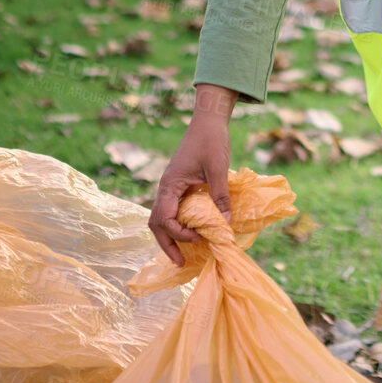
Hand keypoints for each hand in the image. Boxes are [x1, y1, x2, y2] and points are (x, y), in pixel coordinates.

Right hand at [149, 83, 236, 265]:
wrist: (208, 120)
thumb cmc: (212, 141)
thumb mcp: (218, 169)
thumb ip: (220, 195)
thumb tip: (225, 223)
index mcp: (170, 185)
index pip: (165, 219)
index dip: (179, 234)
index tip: (200, 237)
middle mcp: (166, 188)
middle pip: (157, 223)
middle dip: (167, 244)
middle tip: (180, 262)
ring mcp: (171, 186)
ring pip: (163, 217)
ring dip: (171, 235)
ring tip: (184, 253)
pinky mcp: (179, 184)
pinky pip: (174, 209)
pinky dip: (179, 223)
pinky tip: (192, 231)